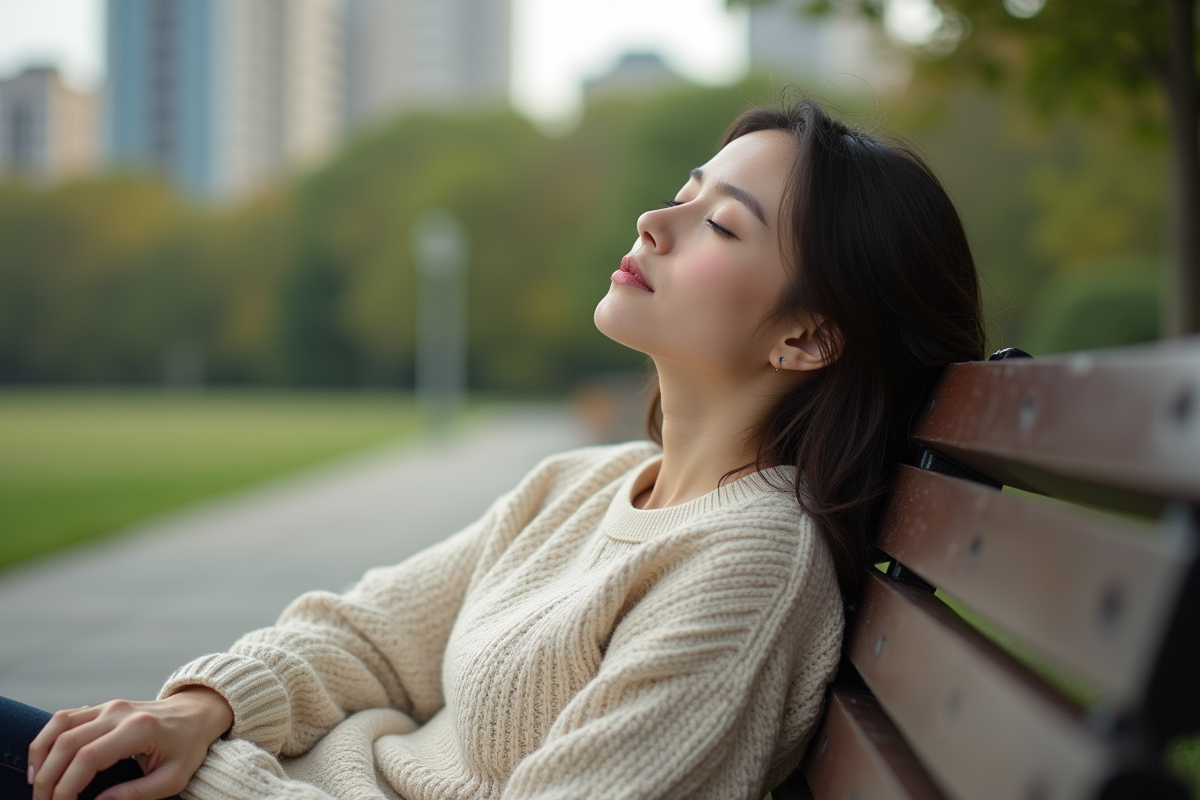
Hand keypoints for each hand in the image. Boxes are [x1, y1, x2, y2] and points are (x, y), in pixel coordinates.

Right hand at [28, 687, 232, 799]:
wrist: (198, 713)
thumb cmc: (188, 747)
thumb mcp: (173, 778)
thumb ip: (136, 793)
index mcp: (139, 729)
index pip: (89, 757)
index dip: (67, 786)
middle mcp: (120, 712)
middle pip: (68, 743)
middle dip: (49, 777)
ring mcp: (110, 705)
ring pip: (60, 725)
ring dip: (42, 756)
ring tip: (37, 785)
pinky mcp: (103, 706)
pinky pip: (65, 717)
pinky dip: (48, 738)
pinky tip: (43, 761)